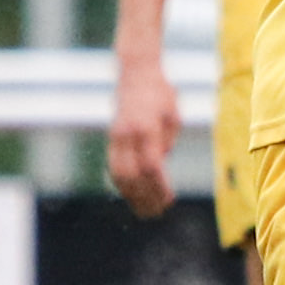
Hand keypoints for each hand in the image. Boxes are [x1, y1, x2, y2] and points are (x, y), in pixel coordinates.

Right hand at [107, 55, 180, 215]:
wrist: (136, 72)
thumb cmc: (161, 93)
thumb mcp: (173, 115)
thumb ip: (167, 141)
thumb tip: (159, 163)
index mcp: (146, 127)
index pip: (151, 166)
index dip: (159, 186)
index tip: (169, 199)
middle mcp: (127, 134)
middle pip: (132, 175)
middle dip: (145, 197)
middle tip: (158, 212)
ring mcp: (116, 136)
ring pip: (118, 174)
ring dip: (132, 195)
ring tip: (145, 210)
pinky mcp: (111, 138)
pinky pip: (113, 167)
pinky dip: (122, 185)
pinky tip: (133, 195)